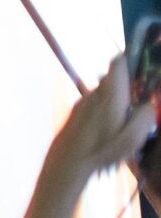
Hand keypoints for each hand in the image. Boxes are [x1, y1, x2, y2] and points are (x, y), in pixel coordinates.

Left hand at [50, 52, 156, 179]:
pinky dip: (106, 107)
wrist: (68, 159)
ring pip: (104, 91)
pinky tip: (111, 126)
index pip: (118, 63)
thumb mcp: (132, 138)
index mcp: (110, 94)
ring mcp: (84, 101)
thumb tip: (149, 104)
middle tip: (141, 96)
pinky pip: (96, 102)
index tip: (143, 61)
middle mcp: (95, 92)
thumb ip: (145, 117)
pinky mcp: (77, 111)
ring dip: (117, 97)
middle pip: (113, 77)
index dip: (130, 57)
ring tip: (127, 117)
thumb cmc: (102, 149)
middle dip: (128, 82)